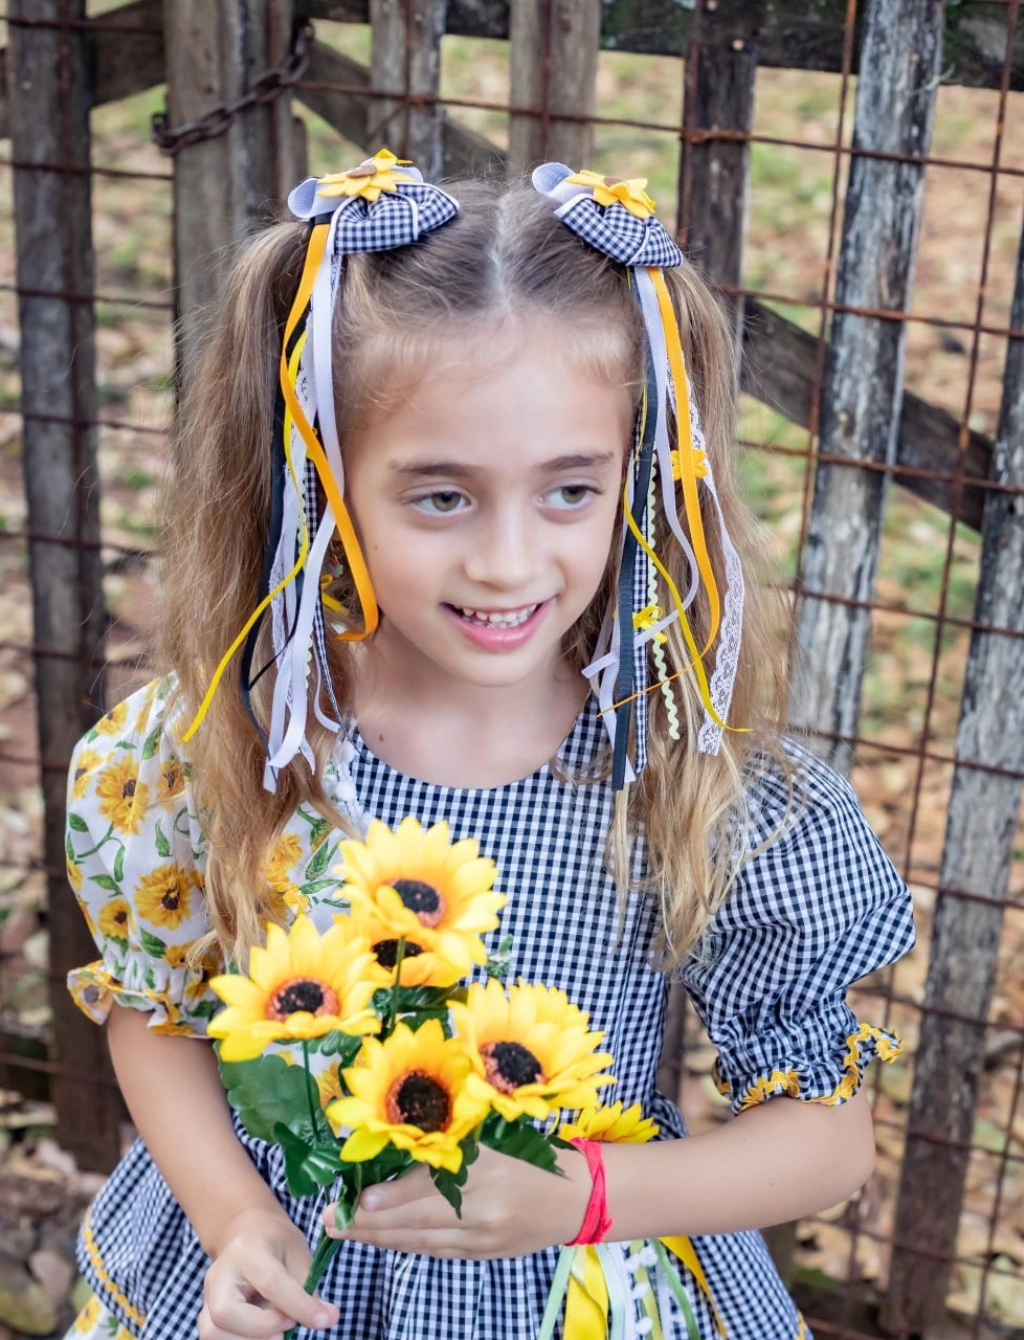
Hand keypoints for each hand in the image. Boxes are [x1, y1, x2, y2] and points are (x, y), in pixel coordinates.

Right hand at [198, 1206, 339, 1338]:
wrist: (247, 1235)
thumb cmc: (276, 1242)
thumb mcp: (298, 1253)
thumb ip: (308, 1287)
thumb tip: (326, 1318)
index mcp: (248, 1249)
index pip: (270, 1282)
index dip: (298, 1305)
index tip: (324, 1319)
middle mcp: (220, 1273)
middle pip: (227, 1312)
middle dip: (263, 1328)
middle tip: (290, 1323)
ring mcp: (207, 1296)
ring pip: (213, 1332)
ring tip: (278, 1330)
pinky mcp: (205, 1315)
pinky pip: (213, 1337)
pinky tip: (263, 1333)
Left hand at [323, 1144, 591, 1258]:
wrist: (575, 1198)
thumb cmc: (531, 1156)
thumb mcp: (491, 1140)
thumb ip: (451, 1145)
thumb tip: (400, 1145)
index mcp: (484, 1171)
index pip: (428, 1187)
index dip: (390, 1196)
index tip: (357, 1199)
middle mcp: (481, 1210)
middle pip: (415, 1220)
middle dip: (369, 1223)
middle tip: (332, 1221)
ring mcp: (481, 1239)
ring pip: (420, 1241)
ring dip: (380, 1238)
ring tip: (346, 1232)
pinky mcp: (482, 1255)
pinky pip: (436, 1252)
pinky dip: (407, 1245)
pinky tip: (384, 1240)